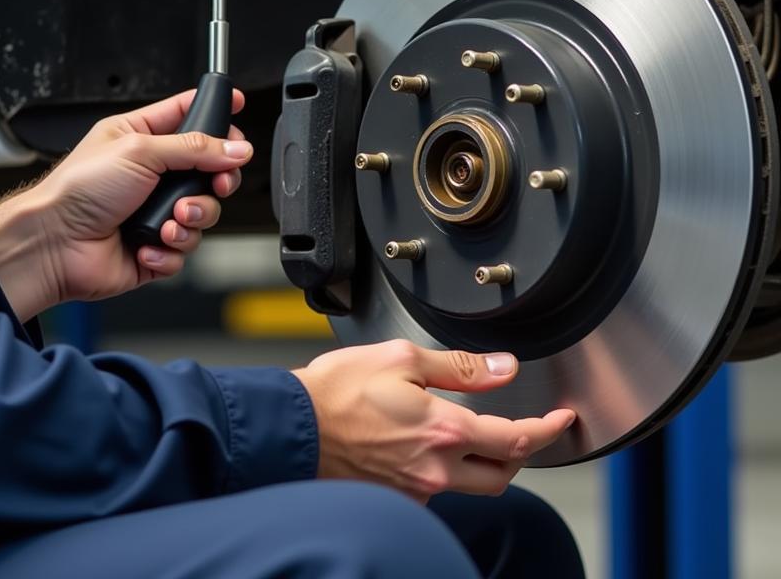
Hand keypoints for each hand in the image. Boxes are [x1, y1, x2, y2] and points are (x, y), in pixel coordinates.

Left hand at [0, 88, 250, 318]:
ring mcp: (154, 211)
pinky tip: (150, 242)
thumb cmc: (76, 189)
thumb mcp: (139, 151)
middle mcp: (150, 174)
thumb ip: (193, 148)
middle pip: (209, 170)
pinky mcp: (154, 246)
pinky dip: (171, 247)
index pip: (187, 115)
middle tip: (217, 183)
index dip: (216, 111)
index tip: (238, 106)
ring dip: (193, 218)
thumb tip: (235, 148)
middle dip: (218, 179)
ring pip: (203, 213)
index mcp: (141, 139)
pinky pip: (185, 249)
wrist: (53, 244)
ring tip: (171, 219)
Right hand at [292, 340, 575, 501]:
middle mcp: (437, 468)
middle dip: (521, 451)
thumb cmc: (336, 392)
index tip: (563, 419)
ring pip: (472, 485)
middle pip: (503, 474)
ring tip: (477, 435)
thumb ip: (459, 366)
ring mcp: (417, 488)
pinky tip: (428, 444)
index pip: (516, 438)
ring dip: (486, 463)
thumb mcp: (402, 359)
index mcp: (445, 430)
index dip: (548, 429)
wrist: (292, 428)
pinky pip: (438, 488)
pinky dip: (448, 468)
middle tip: (523, 427)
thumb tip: (502, 367)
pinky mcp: (397, 496)